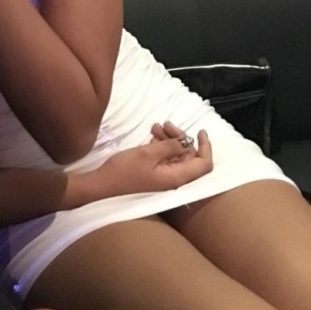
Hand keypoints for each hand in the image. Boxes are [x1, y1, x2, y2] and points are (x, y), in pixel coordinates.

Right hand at [94, 130, 212, 198]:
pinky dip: (162, 145)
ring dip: (170, 139)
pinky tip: (152, 136)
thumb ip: (170, 146)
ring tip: (156, 126)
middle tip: (166, 123)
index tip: (200, 130)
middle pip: (189, 157)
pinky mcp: (154, 175)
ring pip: (176, 156)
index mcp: (177, 177)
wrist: (103, 185)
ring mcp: (164, 178)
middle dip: (181, 138)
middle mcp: (175, 179)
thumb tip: (187, 141)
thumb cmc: (125, 170)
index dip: (206, 147)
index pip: (204, 164)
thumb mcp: (148, 154)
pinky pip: (165, 158)